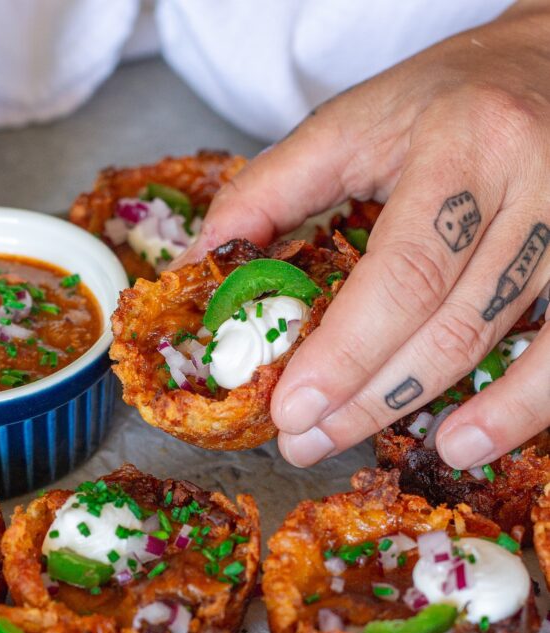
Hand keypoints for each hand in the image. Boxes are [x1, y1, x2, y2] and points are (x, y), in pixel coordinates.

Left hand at [180, 1, 549, 467]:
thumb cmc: (450, 98)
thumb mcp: (355, 120)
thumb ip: (274, 188)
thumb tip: (204, 261)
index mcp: (465, 145)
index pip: (405, 271)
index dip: (348, 351)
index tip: (292, 407)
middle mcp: (535, 187)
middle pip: (449, 323)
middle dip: (368, 397)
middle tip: (302, 440)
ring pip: (500, 345)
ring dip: (424, 409)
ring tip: (352, 444)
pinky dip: (517, 410)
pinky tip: (464, 446)